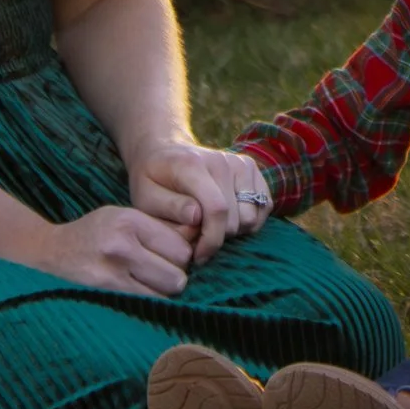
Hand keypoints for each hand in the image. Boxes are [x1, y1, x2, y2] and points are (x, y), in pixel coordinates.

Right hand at [28, 205, 197, 295]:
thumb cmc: (96, 232)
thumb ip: (159, 227)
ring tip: (152, 281)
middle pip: (179, 269)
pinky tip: (143, 293)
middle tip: (163, 271)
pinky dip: (153, 301)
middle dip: (177, 273)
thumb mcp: (124, 216)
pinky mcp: (107, 293)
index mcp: (130, 220)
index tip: (174, 256)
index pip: (181, 243)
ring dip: (166, 288)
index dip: (183, 253)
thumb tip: (199, 237)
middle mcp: (123, 244)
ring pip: (168, 288)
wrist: (51, 251)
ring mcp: (113, 271)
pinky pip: (150, 303)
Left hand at [126, 139, 271, 262]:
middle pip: (236, 218)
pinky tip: (227, 220)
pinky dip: (249, 221)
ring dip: (234, 231)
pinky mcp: (251, 168)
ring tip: (211, 229)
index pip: (217, 209)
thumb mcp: (145, 196)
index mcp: (194, 166)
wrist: (164, 151)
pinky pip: (264, 206)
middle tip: (199, 243)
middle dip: (218, 239)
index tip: (197, 257)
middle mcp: (223, 161)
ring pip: (252, 216)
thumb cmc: (152, 180)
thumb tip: (196, 217)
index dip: (210, 240)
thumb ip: (169, 207)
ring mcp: (240, 163)